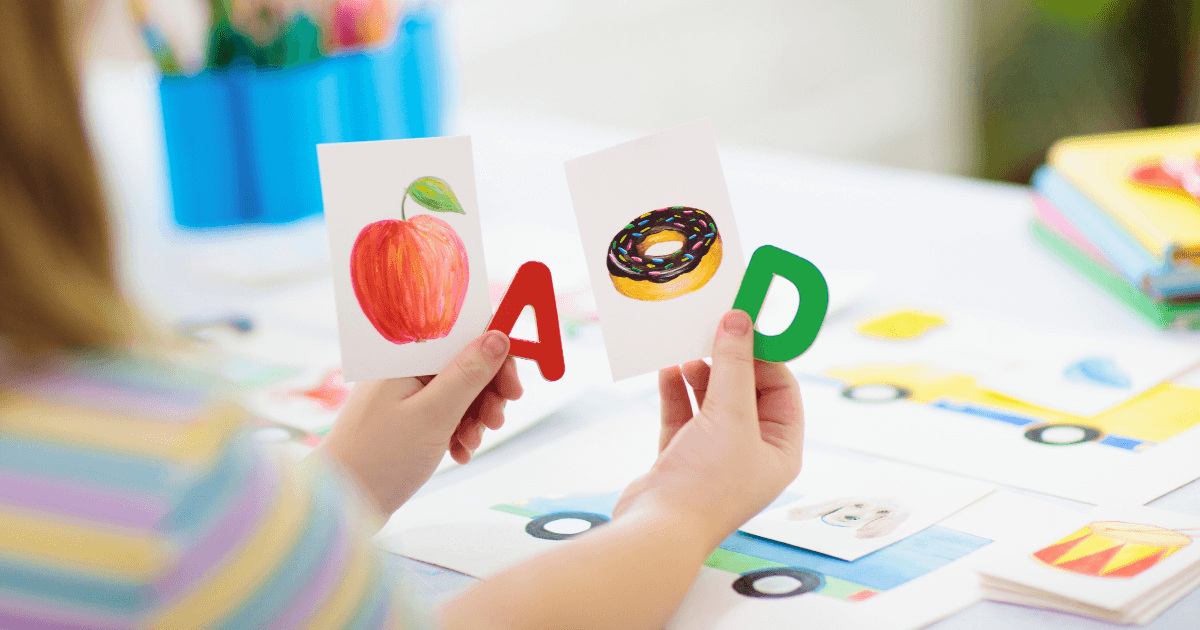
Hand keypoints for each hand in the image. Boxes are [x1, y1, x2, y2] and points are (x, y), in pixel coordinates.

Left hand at [319, 330, 522, 514]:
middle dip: (488, 393)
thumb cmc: (378, 458)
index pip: (462, 335)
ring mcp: (405, 395)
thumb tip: (498, 337)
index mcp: (406, 357)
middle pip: (464, 365)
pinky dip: (458, 432)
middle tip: (497, 420)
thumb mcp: (434, 414)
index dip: (495, 356)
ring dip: (475, 418)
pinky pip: (445, 415)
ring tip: (471, 443)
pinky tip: (458, 453)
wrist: (340, 504)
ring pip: (459, 393)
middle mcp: (405, 370)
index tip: (513, 387)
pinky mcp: (406, 420)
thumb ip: (469, 374)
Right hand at [614, 310, 803, 544]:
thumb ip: (734, 365)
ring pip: (712, 400)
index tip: (743, 324)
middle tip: (712, 329)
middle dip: (729, 360)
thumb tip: (739, 320)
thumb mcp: (729, 416)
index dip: (764, 355)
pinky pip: (683, 413)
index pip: (781, 388)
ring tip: (686, 350)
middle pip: (746, 391)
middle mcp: (751, 451)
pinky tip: (667, 370)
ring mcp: (715, 454)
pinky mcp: (682, 456)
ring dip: (700, 373)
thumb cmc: (705, 484)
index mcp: (779, 449)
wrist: (657, 530)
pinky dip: (676, 390)